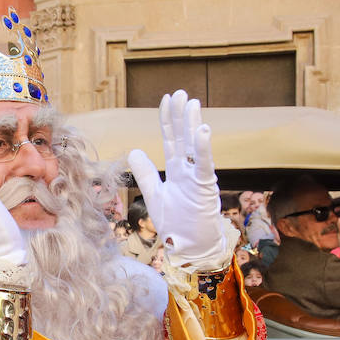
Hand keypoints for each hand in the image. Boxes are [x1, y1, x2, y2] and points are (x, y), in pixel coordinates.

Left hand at [127, 90, 227, 265]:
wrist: (191, 246)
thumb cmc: (177, 223)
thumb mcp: (154, 195)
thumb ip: (145, 174)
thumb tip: (134, 150)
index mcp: (177, 170)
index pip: (171, 139)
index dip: (168, 119)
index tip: (167, 99)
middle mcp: (188, 169)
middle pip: (183, 137)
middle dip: (181, 115)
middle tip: (181, 93)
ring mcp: (197, 177)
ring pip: (195, 146)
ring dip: (193, 125)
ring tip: (191, 104)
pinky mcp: (205, 187)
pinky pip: (204, 165)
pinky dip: (204, 148)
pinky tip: (202, 130)